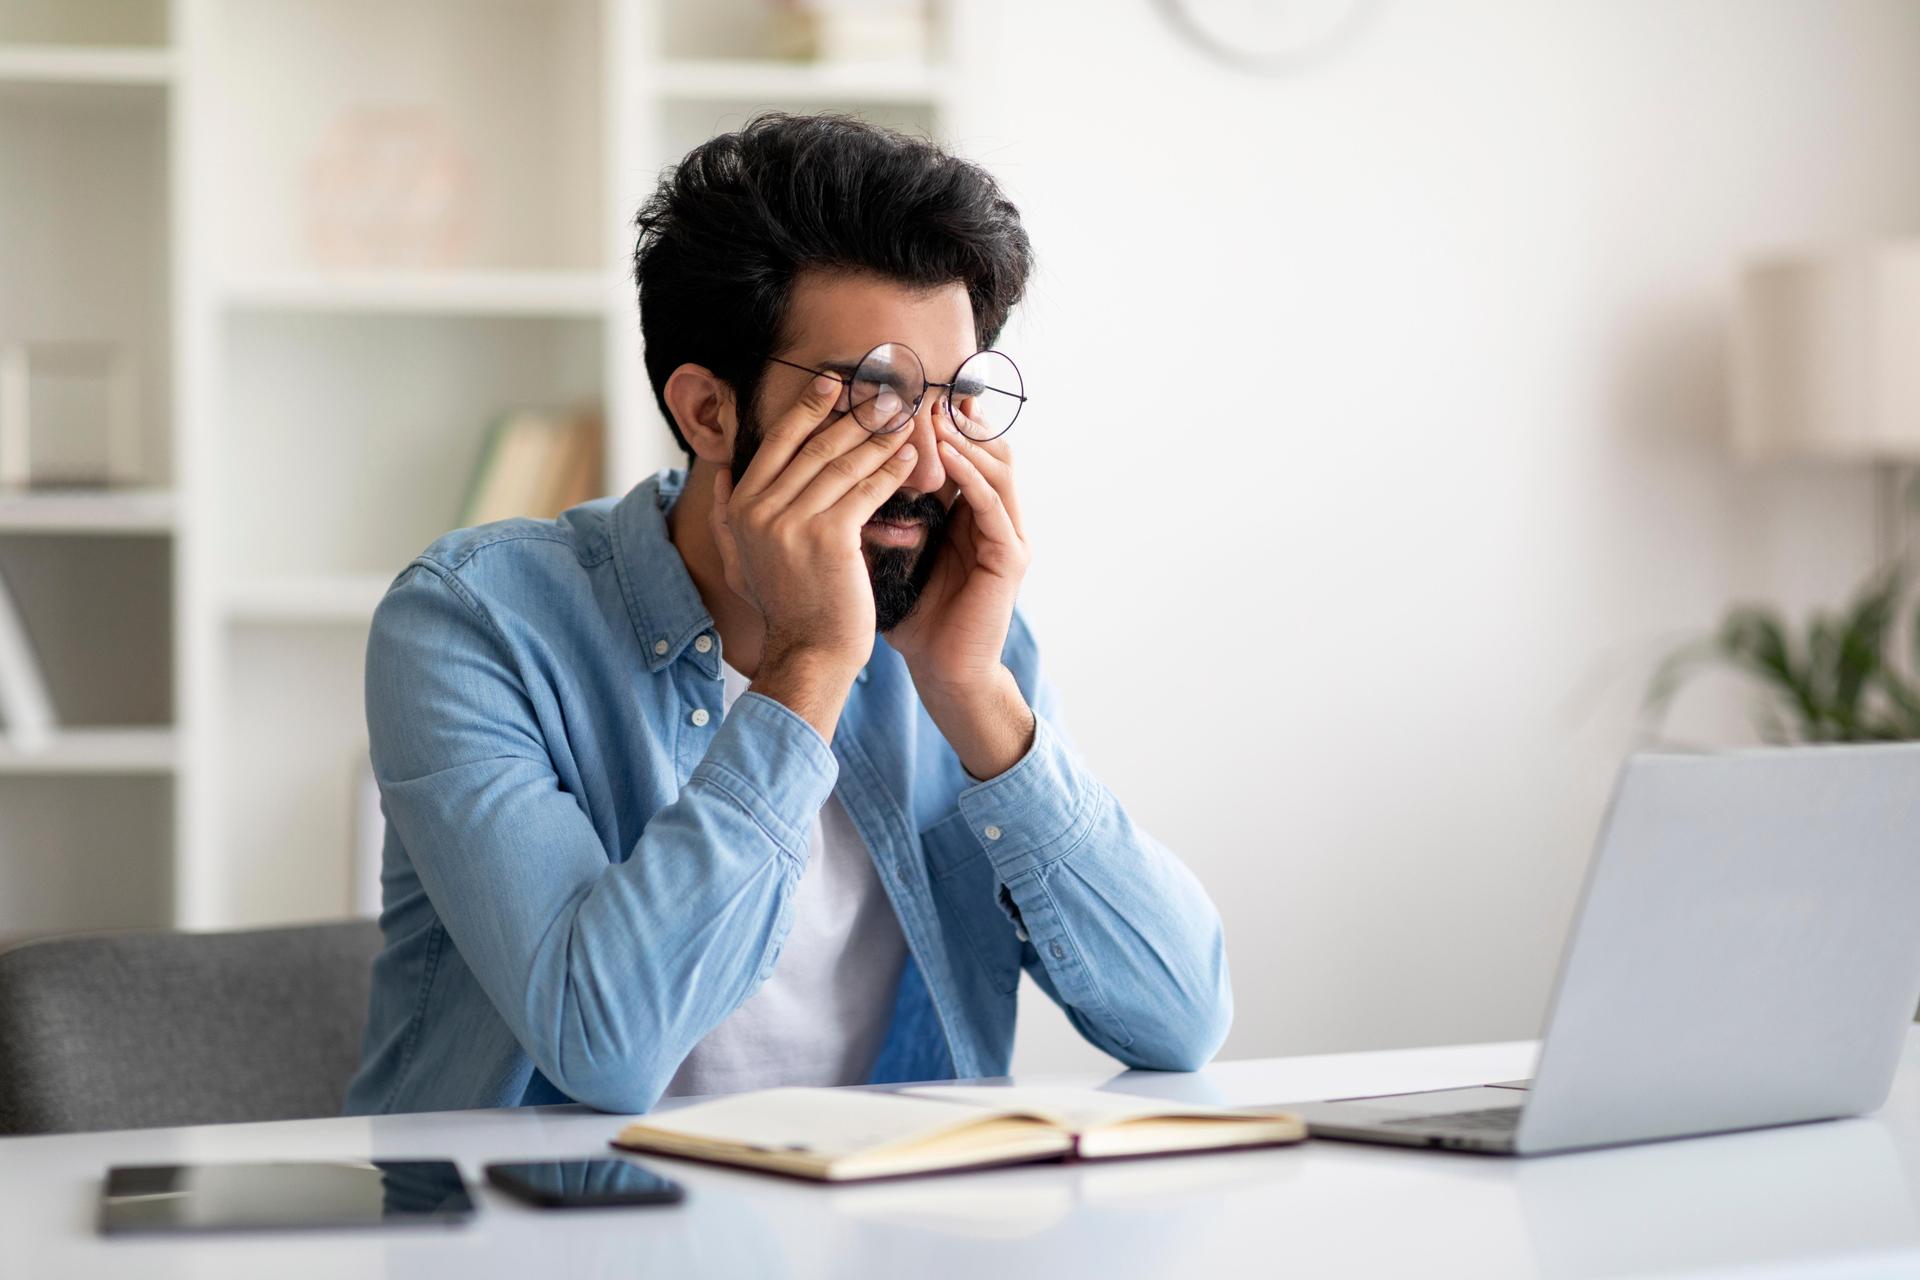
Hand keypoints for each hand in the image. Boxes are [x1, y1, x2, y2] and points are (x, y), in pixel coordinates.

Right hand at [710, 373, 918, 680]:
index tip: (834, 383)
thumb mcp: (741, 561)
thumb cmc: (786, 607)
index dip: (808, 408)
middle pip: (814, 446)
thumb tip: (723, 473)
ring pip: (842, 465)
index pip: (778, 443)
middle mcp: (761, 510)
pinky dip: (889, 471)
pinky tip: (909, 457)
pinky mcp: (829, 538)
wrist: (809, 653)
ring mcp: (793, 523)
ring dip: (877, 437)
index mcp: (742, 508)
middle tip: (883, 392)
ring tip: (904, 418)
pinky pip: (865, 491)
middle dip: (852, 414)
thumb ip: (728, 515)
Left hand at [887, 411, 1031, 699]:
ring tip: (933, 412)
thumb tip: (828, 469)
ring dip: (965, 437)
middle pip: (986, 446)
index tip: (900, 391)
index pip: (960, 449)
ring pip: (997, 466)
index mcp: (968, 511)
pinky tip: (948, 457)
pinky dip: (972, 475)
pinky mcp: (1011, 557)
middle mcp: (995, 515)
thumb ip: (876, 510)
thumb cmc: (913, 615)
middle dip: (956, 416)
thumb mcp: (888, 550)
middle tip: (922, 387)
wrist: (941, 671)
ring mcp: (1009, 534)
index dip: (935, 418)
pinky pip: (994, 504)